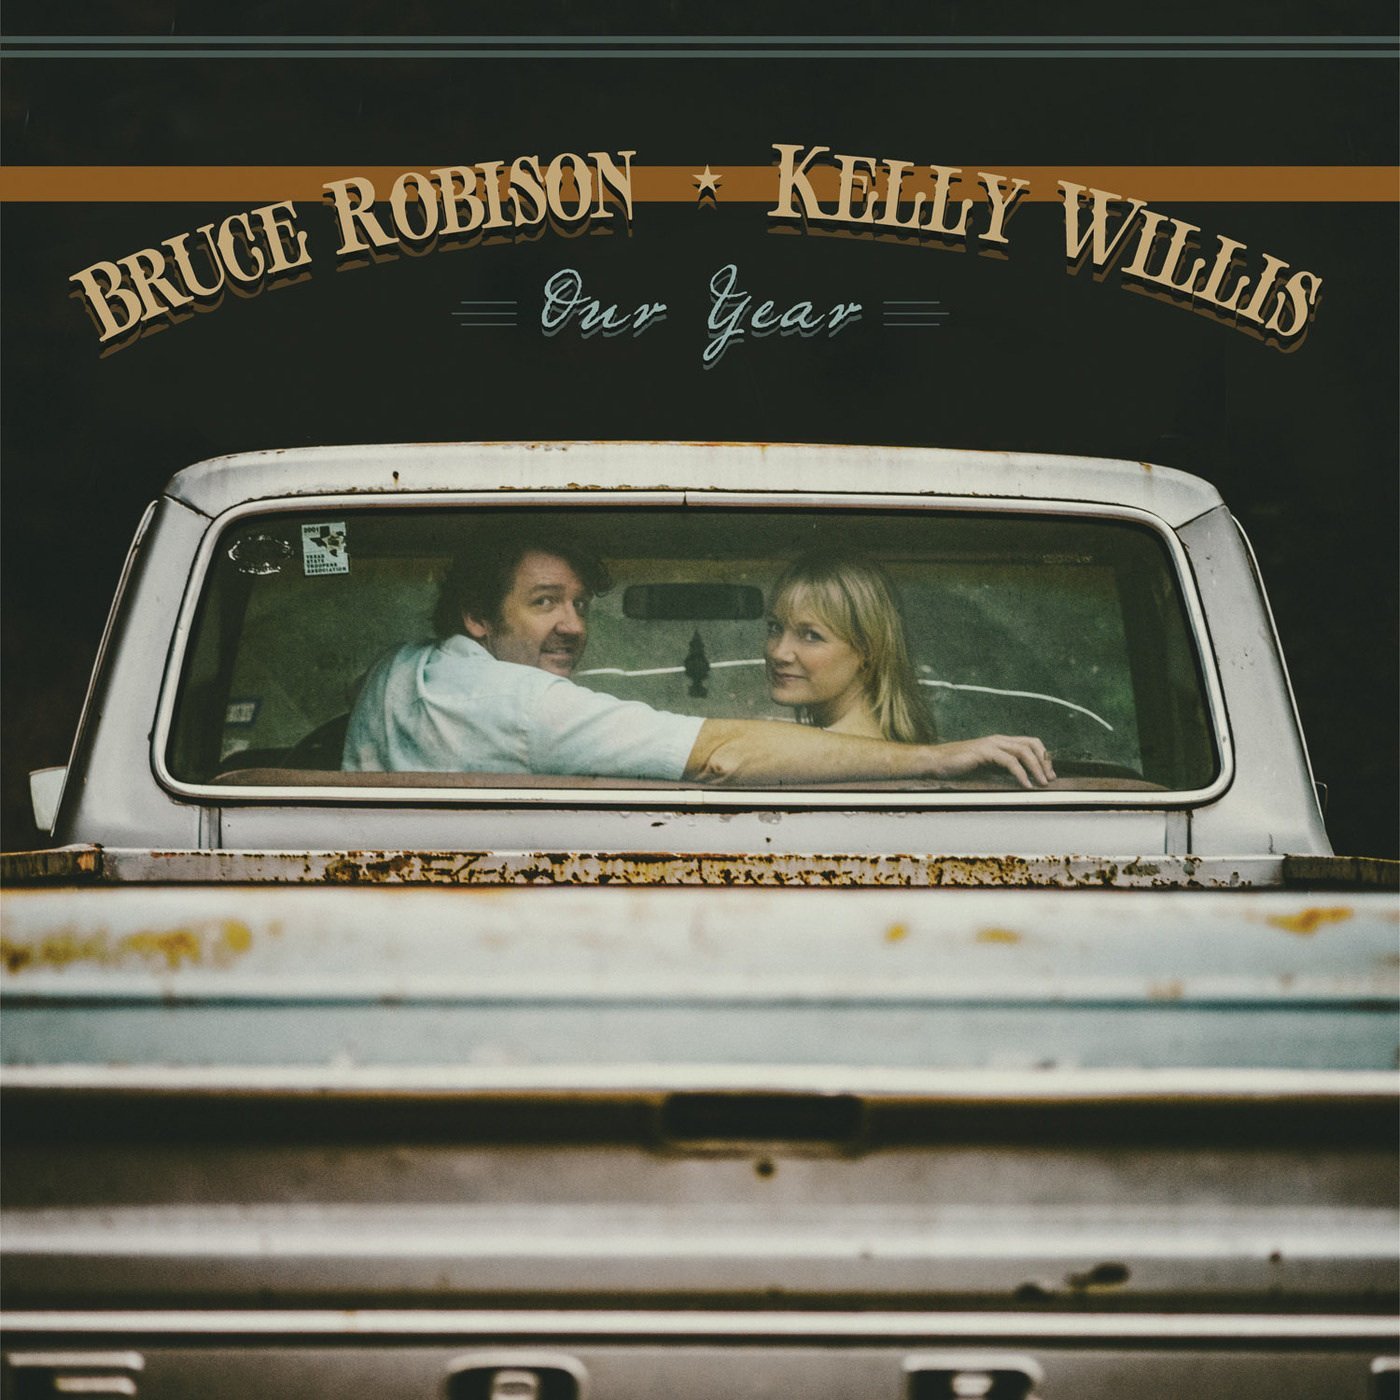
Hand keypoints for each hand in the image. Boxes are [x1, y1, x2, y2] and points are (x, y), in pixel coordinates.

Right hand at [925, 735, 1054, 788]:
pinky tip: (1025, 785)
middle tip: (1049, 779)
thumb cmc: (956, 767)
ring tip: (1041, 783)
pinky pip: (1009, 762)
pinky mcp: (984, 752)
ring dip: (1036, 768)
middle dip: (1044, 761)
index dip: (1043, 756)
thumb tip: (1019, 782)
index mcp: (1000, 742)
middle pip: (1031, 744)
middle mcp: (998, 740)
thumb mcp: (984, 768)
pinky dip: (1021, 774)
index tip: (1048, 773)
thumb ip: (1000, 770)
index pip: (1030, 743)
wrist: (934, 761)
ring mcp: (991, 744)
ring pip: (1023, 751)